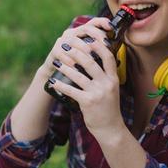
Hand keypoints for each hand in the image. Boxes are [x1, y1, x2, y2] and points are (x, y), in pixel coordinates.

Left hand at [47, 17, 124, 135]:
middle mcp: (107, 84)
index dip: (98, 46)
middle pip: (90, 62)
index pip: (108, 57)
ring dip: (65, 66)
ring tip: (56, 61)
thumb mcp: (112, 89)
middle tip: (65, 46)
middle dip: (76, 52)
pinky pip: (71, 90)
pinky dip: (60, 85)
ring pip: (78, 75)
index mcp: (114, 79)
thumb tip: (94, 60)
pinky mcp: (87, 103)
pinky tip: (53, 82)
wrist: (111, 128)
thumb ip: (106, 75)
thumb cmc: (109, 106)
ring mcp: (97, 93)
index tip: (88, 39)